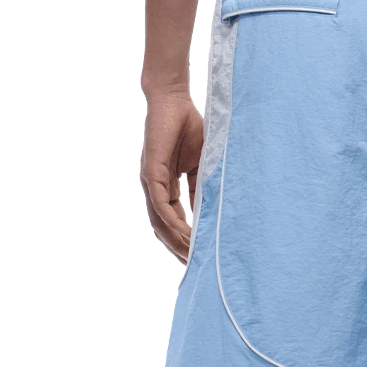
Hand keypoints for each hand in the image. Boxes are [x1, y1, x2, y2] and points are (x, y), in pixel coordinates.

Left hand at [141, 90, 204, 264]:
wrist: (174, 101)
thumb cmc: (189, 127)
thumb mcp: (202, 162)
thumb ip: (203, 184)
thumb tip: (214, 208)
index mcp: (167, 186)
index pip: (174, 219)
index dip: (186, 238)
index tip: (201, 254)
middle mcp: (156, 187)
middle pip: (165, 226)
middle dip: (180, 246)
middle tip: (197, 265)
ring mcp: (152, 181)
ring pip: (161, 220)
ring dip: (177, 239)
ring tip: (194, 254)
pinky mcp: (152, 172)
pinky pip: (162, 203)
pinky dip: (174, 220)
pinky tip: (186, 233)